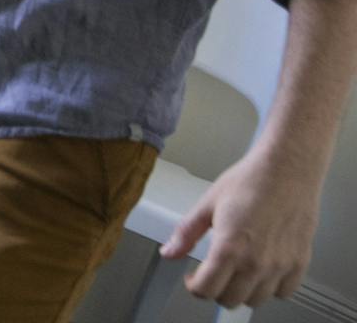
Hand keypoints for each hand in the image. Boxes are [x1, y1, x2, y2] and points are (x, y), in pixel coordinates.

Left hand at [164, 145, 321, 307]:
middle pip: (229, 300)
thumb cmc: (250, 180)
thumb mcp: (208, 203)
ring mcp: (280, 265)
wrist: (287, 169)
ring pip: (256, 300)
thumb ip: (187, 232)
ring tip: (236, 272)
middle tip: (213, 273)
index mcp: (229, 248)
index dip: (194, 286)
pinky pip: (285, 292)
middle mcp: (256, 262)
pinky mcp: (300, 262)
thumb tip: (169, 251)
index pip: (206, 289)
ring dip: (242, 291)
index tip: (193, 278)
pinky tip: (263, 272)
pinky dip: (272, 288)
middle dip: (215, 290)